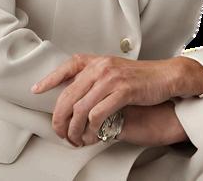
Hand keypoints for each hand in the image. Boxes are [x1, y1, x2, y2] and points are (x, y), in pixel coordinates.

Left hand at [31, 53, 181, 147]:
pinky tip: (92, 136)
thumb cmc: (140, 77)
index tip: (36, 90)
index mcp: (97, 61)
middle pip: (69, 95)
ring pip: (81, 108)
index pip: (67, 66)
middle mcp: (101, 67)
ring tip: (75, 139)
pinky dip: (92, 130)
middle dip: (59, 118)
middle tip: (59, 132)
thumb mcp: (113, 71)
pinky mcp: (122, 92)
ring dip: (74, 129)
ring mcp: (111, 78)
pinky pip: (98, 114)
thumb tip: (75, 95)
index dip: (50, 79)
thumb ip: (94, 78)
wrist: (165, 76)